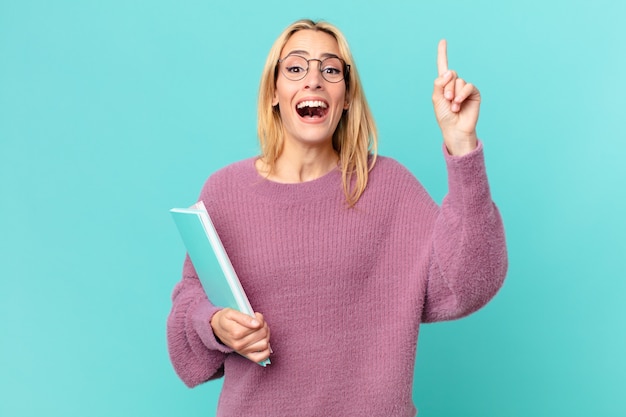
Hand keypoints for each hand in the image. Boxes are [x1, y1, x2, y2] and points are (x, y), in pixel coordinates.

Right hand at [210, 308, 271, 363]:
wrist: (216, 328)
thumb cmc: (225, 319)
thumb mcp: (231, 313)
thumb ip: (245, 317)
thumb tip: (257, 324)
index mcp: (236, 332)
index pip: (258, 326)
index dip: (260, 319)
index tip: (256, 316)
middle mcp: (239, 344)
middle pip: (262, 334)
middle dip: (264, 326)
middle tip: (259, 322)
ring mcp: (242, 351)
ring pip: (264, 344)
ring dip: (266, 336)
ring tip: (260, 330)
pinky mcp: (245, 355)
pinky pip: (260, 358)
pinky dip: (266, 351)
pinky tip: (263, 342)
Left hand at [432, 39, 479, 155]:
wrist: (455, 129)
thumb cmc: (444, 116)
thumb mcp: (436, 99)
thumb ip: (439, 83)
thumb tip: (449, 72)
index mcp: (444, 85)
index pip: (443, 67)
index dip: (443, 53)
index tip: (443, 40)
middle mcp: (455, 84)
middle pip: (450, 74)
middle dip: (446, 87)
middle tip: (447, 99)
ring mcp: (464, 88)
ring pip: (459, 81)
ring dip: (454, 93)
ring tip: (453, 106)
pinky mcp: (474, 93)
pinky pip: (468, 86)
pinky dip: (462, 94)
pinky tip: (458, 104)